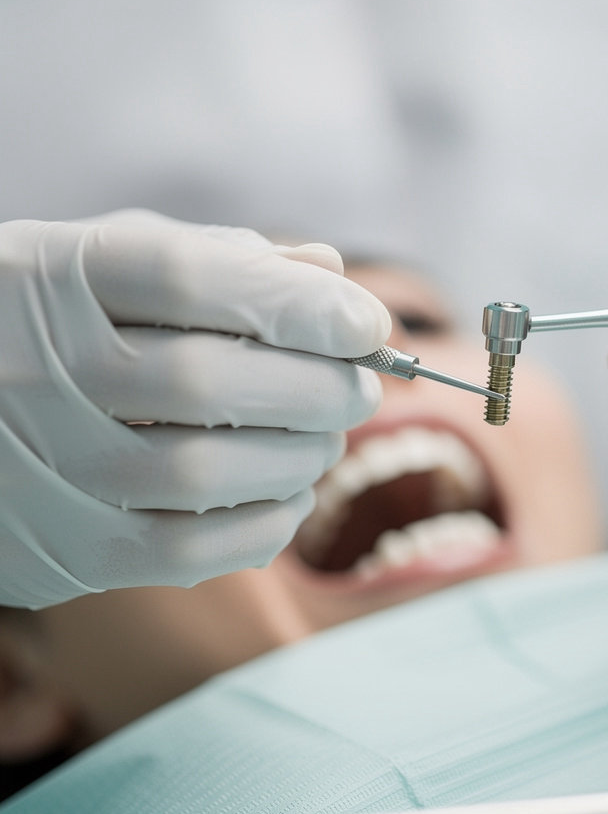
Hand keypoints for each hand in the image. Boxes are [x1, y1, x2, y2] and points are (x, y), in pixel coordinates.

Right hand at [0, 212, 389, 607]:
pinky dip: (266, 525)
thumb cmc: (53, 329)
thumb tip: (330, 272)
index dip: (295, 303)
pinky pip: (189, 552)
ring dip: (300, 458)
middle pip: (207, 382)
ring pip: (205, 473)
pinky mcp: (64, 551)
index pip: (188, 278)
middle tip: (360, 389)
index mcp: (50, 278)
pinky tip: (291, 494)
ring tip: (326, 440)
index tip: (367, 324)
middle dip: (317, 389)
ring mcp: (45, 468)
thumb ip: (219, 261)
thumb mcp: (111, 266)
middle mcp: (36, 371)